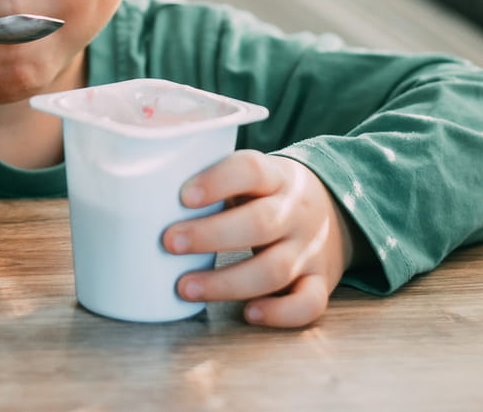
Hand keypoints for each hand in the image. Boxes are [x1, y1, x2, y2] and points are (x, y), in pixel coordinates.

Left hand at [162, 150, 356, 328]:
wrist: (338, 212)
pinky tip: (247, 313)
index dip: (217, 181)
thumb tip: (144, 196)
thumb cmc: (270, 196)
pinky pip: (308, 303)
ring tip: (185, 287)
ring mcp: (311, 248)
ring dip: (227, 283)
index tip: (182, 196)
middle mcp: (296, 210)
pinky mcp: (321, 281)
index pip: (251, 169)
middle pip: (259, 223)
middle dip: (210, 236)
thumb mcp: (254, 178)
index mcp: (277, 176)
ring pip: (276, 269)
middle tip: (169, 242)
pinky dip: (279, 313)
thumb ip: (216, 184)